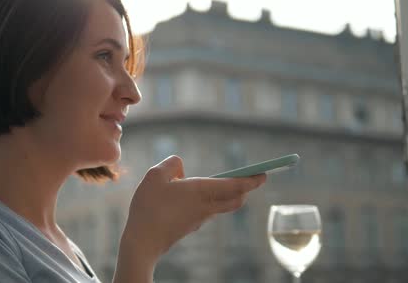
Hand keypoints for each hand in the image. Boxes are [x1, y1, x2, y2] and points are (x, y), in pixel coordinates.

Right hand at [120, 155, 265, 262]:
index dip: (252, 179)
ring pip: (221, 205)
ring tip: (221, 182)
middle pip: (236, 199)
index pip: (236, 185)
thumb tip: (181, 167)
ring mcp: (199, 218)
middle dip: (245, 189)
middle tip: (250, 178)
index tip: (264, 174)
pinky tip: (191, 195)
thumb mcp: (155, 175)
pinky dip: (208, 200)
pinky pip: (205, 210)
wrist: (142, 242)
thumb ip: (171, 165)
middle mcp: (206, 206)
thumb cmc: (149, 207)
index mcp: (202, 191)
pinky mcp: (190, 225)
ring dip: (226, 194)